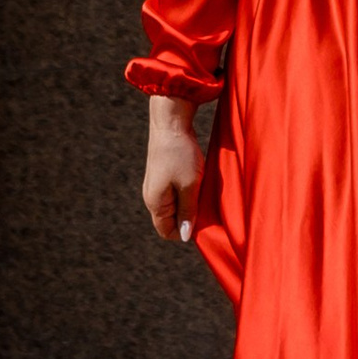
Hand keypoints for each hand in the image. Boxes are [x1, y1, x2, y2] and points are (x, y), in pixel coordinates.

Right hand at [142, 95, 205, 241]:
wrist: (171, 121)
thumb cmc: (180, 153)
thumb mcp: (189, 185)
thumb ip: (188, 212)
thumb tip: (184, 237)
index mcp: (155, 203)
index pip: (168, 232)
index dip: (186, 231)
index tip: (203, 218)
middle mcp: (152, 197)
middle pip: (172, 219)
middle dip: (189, 216)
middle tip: (205, 202)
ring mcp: (157, 186)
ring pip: (176, 205)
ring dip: (190, 201)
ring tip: (202, 188)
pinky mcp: (163, 175)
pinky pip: (176, 192)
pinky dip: (188, 190)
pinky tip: (198, 180)